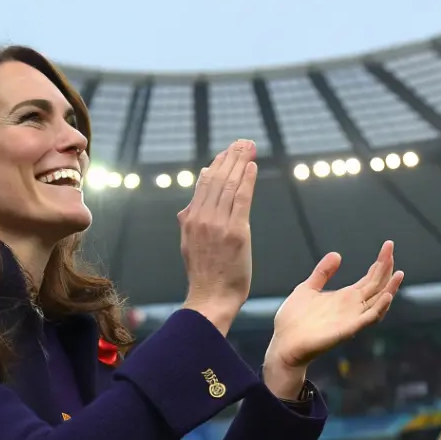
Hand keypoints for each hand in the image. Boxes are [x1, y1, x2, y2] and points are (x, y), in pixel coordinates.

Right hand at [180, 140, 257, 334]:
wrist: (210, 298)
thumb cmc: (205, 275)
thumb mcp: (189, 244)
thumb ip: (190, 220)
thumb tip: (188, 204)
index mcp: (190, 219)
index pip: (204, 184)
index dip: (217, 164)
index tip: (227, 151)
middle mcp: (201, 218)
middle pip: (217, 180)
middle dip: (230, 158)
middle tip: (242, 142)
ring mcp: (218, 225)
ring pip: (229, 186)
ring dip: (240, 163)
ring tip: (249, 148)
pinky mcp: (236, 233)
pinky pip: (241, 200)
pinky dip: (247, 181)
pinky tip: (252, 168)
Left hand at [266, 240, 402, 372]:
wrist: (284, 343)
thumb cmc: (294, 320)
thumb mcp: (308, 288)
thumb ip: (323, 273)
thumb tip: (337, 255)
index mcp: (345, 297)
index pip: (370, 278)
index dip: (380, 263)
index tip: (388, 245)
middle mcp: (352, 307)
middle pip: (377, 286)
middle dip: (385, 267)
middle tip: (391, 247)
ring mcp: (352, 318)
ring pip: (378, 302)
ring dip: (390, 288)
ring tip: (398, 273)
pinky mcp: (348, 329)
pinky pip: (368, 319)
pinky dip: (380, 308)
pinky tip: (387, 296)